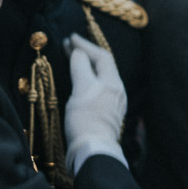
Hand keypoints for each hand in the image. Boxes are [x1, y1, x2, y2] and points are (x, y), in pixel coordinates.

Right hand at [64, 34, 125, 171]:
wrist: (93, 149)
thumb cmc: (85, 119)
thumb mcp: (81, 89)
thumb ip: (80, 67)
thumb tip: (78, 53)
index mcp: (113, 82)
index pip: (101, 55)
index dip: (85, 45)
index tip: (70, 38)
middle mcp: (117, 90)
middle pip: (104, 64)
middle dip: (87, 52)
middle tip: (70, 44)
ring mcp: (114, 102)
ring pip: (102, 76)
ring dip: (88, 64)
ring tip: (74, 57)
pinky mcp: (107, 113)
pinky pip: (100, 86)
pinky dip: (89, 77)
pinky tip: (81, 79)